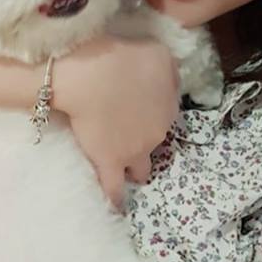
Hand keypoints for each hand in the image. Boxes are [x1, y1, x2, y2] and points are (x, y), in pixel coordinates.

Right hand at [54, 36, 178, 207]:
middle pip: (155, 142)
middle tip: (128, 132)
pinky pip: (115, 189)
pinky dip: (116, 198)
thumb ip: (169, 72)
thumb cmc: (122, 58)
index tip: (142, 111)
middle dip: (145, 140)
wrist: (91, 76)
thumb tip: (171, 85)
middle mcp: (157, 132)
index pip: (167, 114)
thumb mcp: (159, 54)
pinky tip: (116, 207)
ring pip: (141, 169)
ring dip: (135, 168)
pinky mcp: (109, 162)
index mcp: (169, 106)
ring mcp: (134, 151)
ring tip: (124, 168)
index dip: (153, 113)